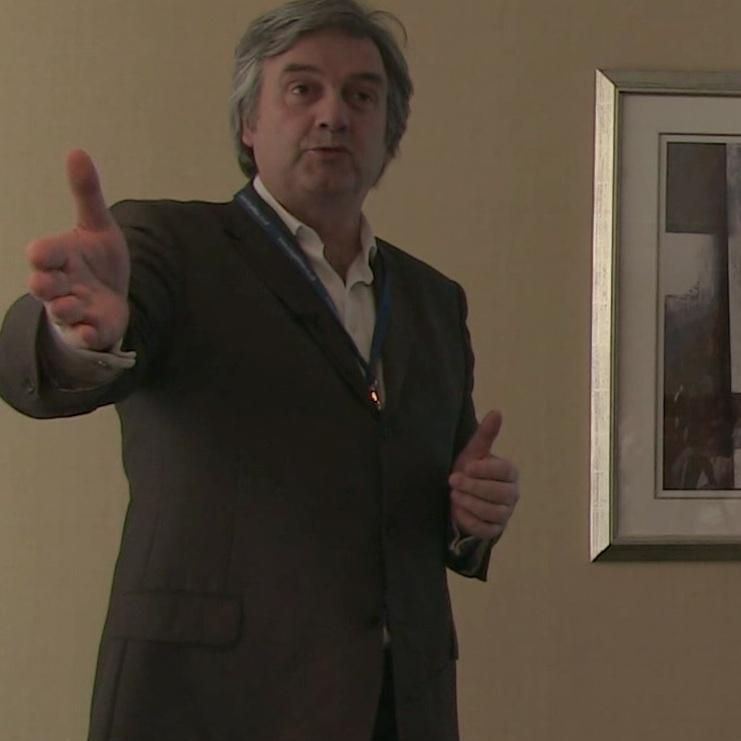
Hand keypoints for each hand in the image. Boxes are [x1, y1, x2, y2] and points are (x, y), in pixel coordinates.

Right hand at [26, 149, 129, 350]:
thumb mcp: (97, 226)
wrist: (112, 300)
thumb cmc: (98, 261)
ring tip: (78, 302)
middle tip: (49, 283)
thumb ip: (87, 194)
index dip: (42, 254)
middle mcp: (60, 285)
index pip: (42, 253)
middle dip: (44, 285)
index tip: (42, 253)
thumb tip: (77, 151)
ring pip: (60, 311)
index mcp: (60, 257)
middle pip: (41, 286)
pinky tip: (94, 330)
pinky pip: (83, 336)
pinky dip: (87, 334)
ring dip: (67, 307)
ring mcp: (73, 310)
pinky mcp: (88, 330)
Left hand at [449, 410, 518, 540]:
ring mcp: (505, 514)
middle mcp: (512, 494)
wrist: (460, 496)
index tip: (467, 466)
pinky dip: (470, 521)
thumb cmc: (470, 471)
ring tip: (454, 495)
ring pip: (493, 512)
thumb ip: (486, 435)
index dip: (485, 469)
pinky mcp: (494, 530)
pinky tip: (457, 511)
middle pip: (500, 493)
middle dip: (474, 486)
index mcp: (510, 472)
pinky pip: (485, 529)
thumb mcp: (474, 452)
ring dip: (470, 503)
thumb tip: (496, 411)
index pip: (504, 471)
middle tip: (453, 480)